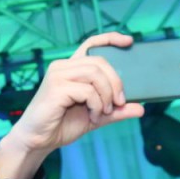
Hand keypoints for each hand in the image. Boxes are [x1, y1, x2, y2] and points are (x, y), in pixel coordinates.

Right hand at [0, 32, 145, 178]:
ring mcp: (58, 75)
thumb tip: (140, 108)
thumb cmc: (62, 125)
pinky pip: (87, 90)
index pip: (91, 44)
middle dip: (116, 82)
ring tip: (104, 112)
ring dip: (106, 95)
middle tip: (119, 103)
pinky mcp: (56, 88)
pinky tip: (92, 116)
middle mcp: (63, 67)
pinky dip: (96, 104)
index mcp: (71, 68)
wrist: (39, 140)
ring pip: (95, 74)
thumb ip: (116, 111)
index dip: (111, 38)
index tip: (129, 41)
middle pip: (100, 61)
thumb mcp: (96, 116)